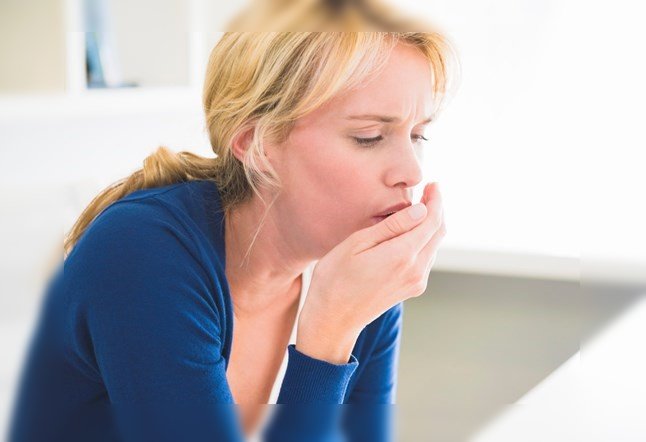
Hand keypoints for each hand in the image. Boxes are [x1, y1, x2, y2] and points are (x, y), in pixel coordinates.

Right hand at [296, 182, 445, 363]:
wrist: (333, 319)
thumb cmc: (335, 278)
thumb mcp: (356, 244)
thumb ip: (391, 227)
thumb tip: (420, 210)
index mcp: (402, 255)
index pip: (432, 220)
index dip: (436, 200)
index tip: (432, 185)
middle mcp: (415, 270)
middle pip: (438, 232)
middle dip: (436, 209)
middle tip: (428, 192)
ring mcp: (416, 282)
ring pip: (434, 245)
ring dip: (431, 225)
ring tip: (418, 209)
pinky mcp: (412, 288)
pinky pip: (426, 258)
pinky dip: (424, 241)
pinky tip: (410, 233)